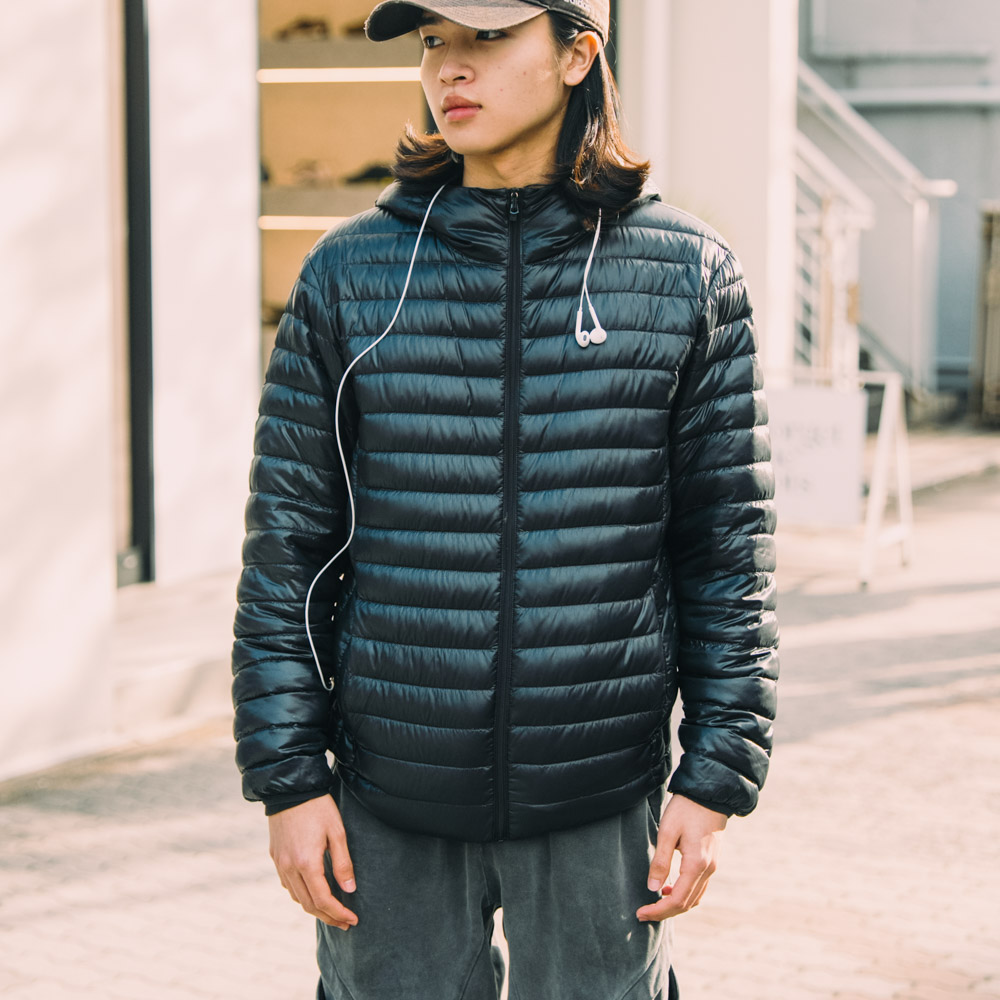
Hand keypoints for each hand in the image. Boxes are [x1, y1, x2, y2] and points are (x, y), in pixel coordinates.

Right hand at [268, 794, 358, 929]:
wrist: (290, 789)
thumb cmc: (318, 807)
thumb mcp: (337, 832)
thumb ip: (343, 863)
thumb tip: (350, 890)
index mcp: (306, 863)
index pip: (323, 900)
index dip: (339, 913)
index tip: (353, 920)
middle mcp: (289, 868)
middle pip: (309, 905)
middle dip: (329, 917)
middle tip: (346, 922)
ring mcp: (279, 864)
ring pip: (297, 898)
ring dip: (315, 909)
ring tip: (333, 911)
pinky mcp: (275, 858)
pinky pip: (288, 885)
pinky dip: (302, 895)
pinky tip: (314, 892)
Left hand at [636, 793, 727, 921]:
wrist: (709, 794)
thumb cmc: (685, 809)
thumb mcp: (668, 832)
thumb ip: (661, 861)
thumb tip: (653, 888)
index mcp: (697, 864)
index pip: (677, 900)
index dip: (658, 910)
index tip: (640, 912)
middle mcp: (708, 870)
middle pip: (687, 904)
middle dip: (664, 912)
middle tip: (643, 913)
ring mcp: (712, 867)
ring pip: (694, 898)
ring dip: (675, 905)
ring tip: (654, 903)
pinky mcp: (711, 862)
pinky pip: (699, 888)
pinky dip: (685, 895)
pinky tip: (670, 888)